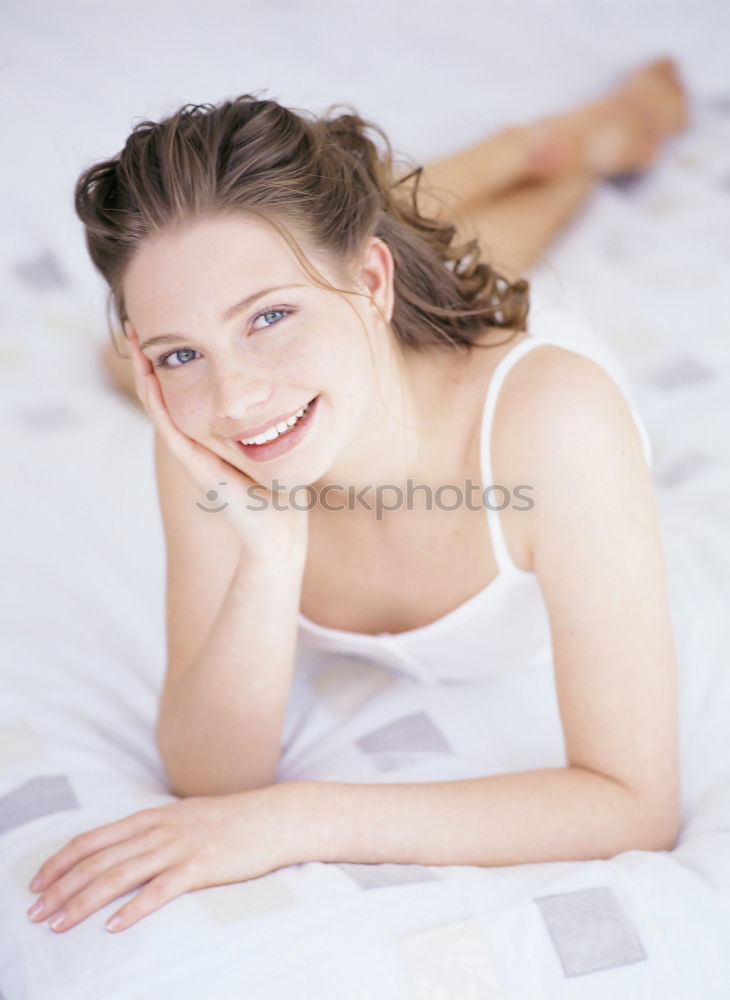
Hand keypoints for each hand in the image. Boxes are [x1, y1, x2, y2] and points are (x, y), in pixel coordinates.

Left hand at [26, 785, 298, 933]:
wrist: (275, 817)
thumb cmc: (232, 820)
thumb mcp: (185, 817)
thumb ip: (153, 830)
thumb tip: (124, 847)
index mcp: (152, 817)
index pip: (94, 839)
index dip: (61, 861)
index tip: (37, 884)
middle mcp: (159, 830)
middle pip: (98, 860)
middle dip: (61, 887)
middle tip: (36, 913)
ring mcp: (180, 848)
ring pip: (120, 876)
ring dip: (84, 901)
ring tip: (60, 924)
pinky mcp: (202, 868)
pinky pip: (160, 891)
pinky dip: (134, 909)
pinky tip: (114, 927)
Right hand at [124, 321, 309, 557]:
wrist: (279, 532)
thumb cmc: (280, 490)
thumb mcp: (275, 441)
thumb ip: (270, 416)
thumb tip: (286, 381)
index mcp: (212, 433)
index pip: (184, 388)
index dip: (173, 358)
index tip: (167, 324)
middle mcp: (197, 441)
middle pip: (164, 391)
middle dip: (151, 358)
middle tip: (137, 323)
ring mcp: (193, 454)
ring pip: (160, 406)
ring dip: (145, 374)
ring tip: (136, 343)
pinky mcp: (197, 468)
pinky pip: (171, 430)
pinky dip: (158, 404)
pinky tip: (150, 380)